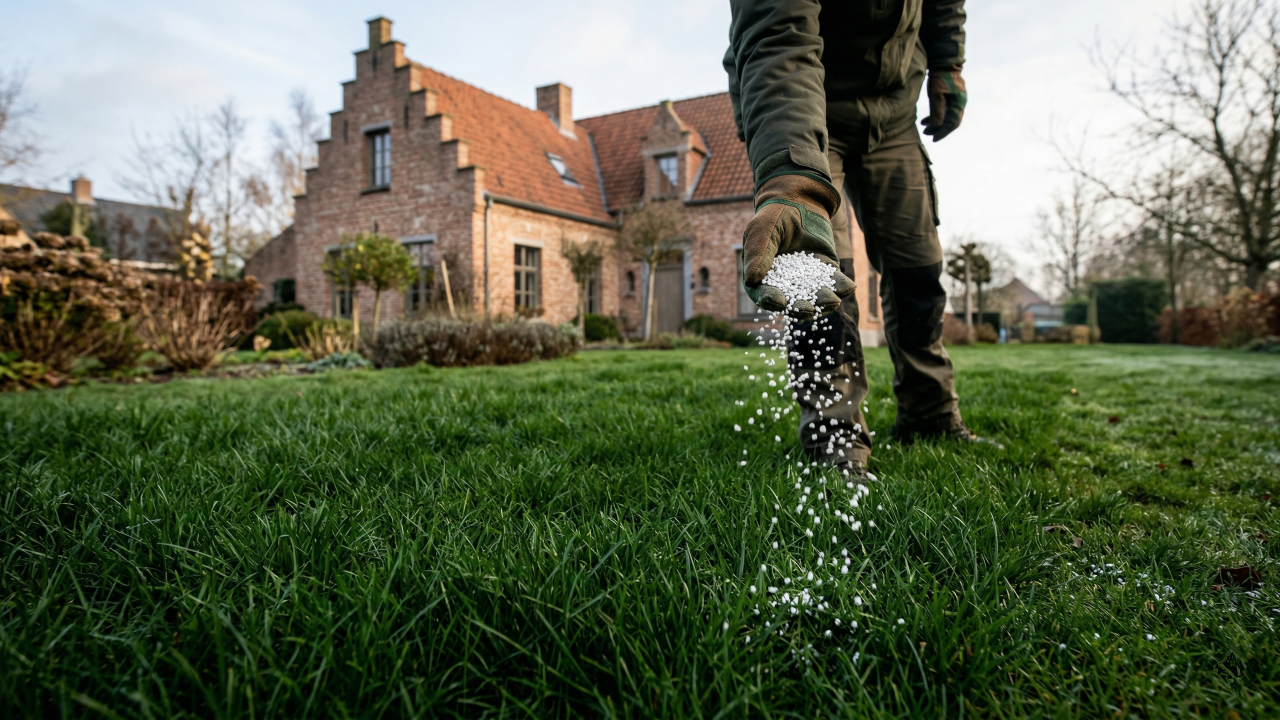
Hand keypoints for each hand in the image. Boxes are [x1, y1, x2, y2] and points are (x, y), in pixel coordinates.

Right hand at [741, 174, 856, 318]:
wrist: (799, 201)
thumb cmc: (775, 215)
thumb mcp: (762, 229)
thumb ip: (758, 252)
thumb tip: (751, 280)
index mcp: (763, 278)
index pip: (765, 294)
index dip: (771, 300)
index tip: (780, 301)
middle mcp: (785, 284)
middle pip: (792, 303)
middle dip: (801, 308)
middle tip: (808, 309)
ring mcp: (807, 280)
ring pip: (815, 297)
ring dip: (824, 302)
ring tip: (833, 300)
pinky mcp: (825, 271)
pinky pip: (835, 282)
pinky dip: (842, 286)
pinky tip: (849, 287)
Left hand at [921, 68, 966, 141]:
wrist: (945, 62)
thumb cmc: (940, 78)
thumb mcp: (936, 95)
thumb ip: (937, 111)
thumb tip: (938, 126)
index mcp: (958, 104)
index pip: (952, 124)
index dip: (943, 133)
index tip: (933, 139)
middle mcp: (960, 103)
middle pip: (950, 122)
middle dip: (938, 129)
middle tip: (926, 133)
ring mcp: (957, 99)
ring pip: (947, 116)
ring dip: (936, 122)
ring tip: (923, 126)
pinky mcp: (951, 95)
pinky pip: (945, 109)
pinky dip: (936, 115)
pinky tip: (926, 118)